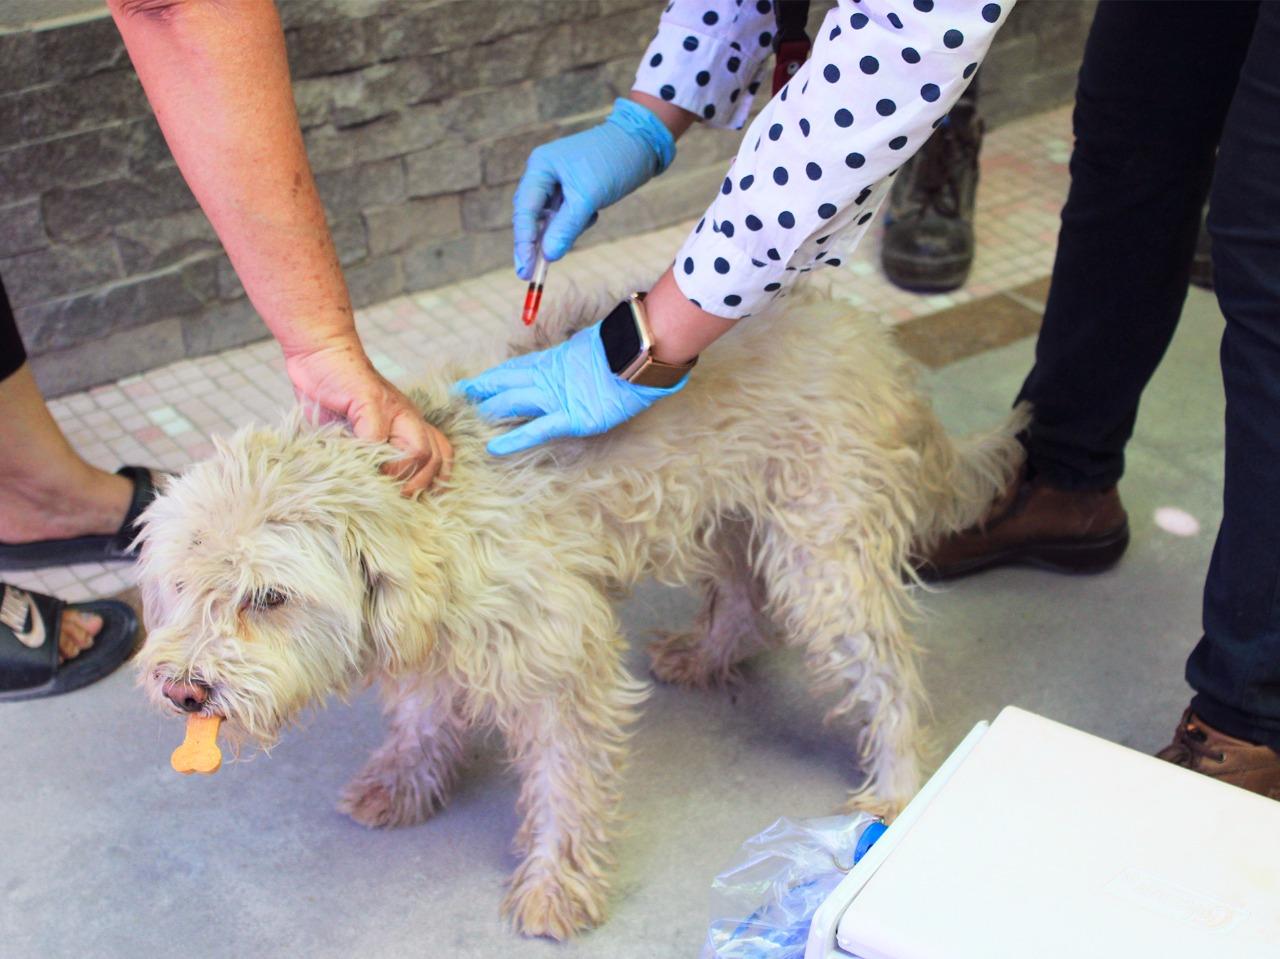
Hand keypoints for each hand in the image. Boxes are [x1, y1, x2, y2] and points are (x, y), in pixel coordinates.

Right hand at [284, 337, 451, 495]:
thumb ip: (365, 451)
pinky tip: (359, 465)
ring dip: (400, 474)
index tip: (416, 499)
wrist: (320, 352)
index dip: (435, 480)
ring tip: (381, 486)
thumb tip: (368, 487)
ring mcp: (391, 407)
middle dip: (418, 484)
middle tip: (396, 499)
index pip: (441, 454)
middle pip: (433, 456)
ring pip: (418, 450)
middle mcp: (407, 415)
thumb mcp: (354, 429)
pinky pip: (379, 436)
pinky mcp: (369, 399)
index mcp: (408, 422)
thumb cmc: (335, 395)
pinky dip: (372, 455)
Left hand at [455, 322, 687, 455]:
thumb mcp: (599, 344)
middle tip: (458, 399)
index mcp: (554, 359)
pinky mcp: (572, 417)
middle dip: (481, 392)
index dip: (491, 377)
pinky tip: (494, 448)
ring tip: (466, 421)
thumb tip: (587, 351)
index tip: (470, 383)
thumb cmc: (628, 346)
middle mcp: (549, 377)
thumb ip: (585, 352)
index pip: (513, 370)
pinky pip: (536, 430)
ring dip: (489, 411)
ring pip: (513, 404)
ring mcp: (558, 397)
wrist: (644, 351)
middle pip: (506, 384)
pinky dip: (514, 439)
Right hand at [513, 98, 675, 278]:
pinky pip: (566, 215)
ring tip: (581, 225)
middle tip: (530, 275)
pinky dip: (575, 223)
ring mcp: (558, 182)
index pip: (524, 210)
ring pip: (550, 219)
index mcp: (540, 167)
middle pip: (530, 216)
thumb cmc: (613, 162)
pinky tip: (593, 214)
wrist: (643, 143)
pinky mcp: (574, 189)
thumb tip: (548, 255)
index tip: (526, 270)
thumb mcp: (588, 198)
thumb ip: (566, 228)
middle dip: (533, 244)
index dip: (523, 242)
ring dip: (559, 232)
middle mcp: (544, 173)